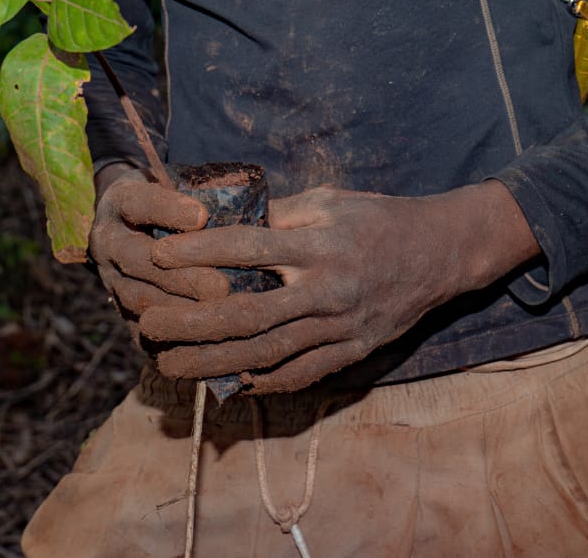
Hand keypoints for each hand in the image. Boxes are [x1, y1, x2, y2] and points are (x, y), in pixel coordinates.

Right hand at [89, 165, 230, 328]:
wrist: (136, 224)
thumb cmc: (174, 200)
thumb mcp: (180, 183)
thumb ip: (208, 192)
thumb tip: (268, 212)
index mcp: (120, 202)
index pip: (137, 203)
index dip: (166, 210)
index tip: (202, 216)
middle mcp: (108, 242)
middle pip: (136, 260)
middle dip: (180, 276)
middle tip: (221, 286)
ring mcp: (111, 278)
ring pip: (138, 300)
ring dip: (179, 310)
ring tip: (219, 317)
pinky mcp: (121, 311)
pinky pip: (142, 331)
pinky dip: (174, 338)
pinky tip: (206, 342)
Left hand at [138, 181, 540, 393]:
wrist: (440, 253)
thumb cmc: (375, 218)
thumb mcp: (328, 201)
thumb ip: (275, 215)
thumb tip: (215, 217)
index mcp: (321, 244)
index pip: (249, 248)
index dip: (200, 252)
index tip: (159, 254)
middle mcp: (329, 290)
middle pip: (248, 314)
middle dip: (191, 322)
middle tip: (147, 325)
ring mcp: (342, 327)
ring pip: (266, 354)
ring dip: (211, 363)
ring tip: (168, 364)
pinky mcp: (353, 351)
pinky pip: (300, 376)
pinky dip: (260, 384)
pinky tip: (224, 385)